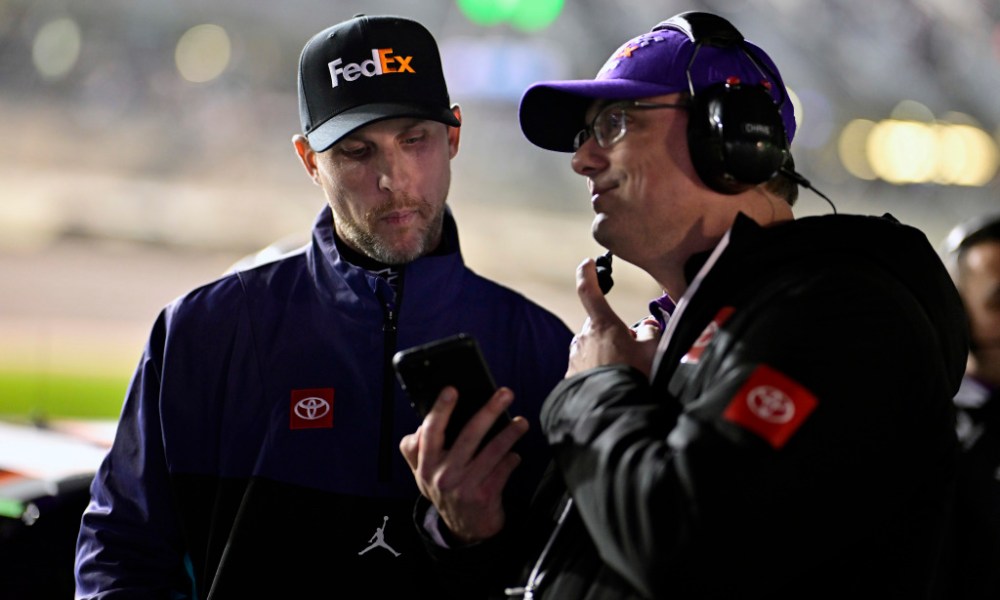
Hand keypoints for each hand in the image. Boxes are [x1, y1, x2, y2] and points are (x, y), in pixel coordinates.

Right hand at [399, 386, 527, 543]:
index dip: (440, 409)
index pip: (430, 431)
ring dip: (510, 433)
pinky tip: (515, 454)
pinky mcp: (485, 496)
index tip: (452, 389)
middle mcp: (442, 475)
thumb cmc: (445, 490)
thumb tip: (421, 424)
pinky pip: (503, 470)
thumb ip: (416, 450)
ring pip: (492, 451)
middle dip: (489, 410)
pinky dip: (512, 459)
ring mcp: (464, 486)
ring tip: (521, 422)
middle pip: (468, 435)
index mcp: (425, 465)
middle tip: (505, 393)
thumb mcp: (422, 474)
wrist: (464, 529)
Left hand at [568, 258, 660, 377]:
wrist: (610, 411)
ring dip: (605, 355)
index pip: (589, 291)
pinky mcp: (570, 377)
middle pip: (599, 327)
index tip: (587, 263)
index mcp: (602, 325)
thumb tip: (645, 324)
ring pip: (592, 348)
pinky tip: (610, 385)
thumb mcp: (652, 350)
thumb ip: (650, 330)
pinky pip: (585, 367)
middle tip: (633, 354)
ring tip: (623, 375)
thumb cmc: (634, 376)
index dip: (588, 274)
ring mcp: (574, 357)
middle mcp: (583, 337)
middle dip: (614, 335)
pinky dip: (597, 372)